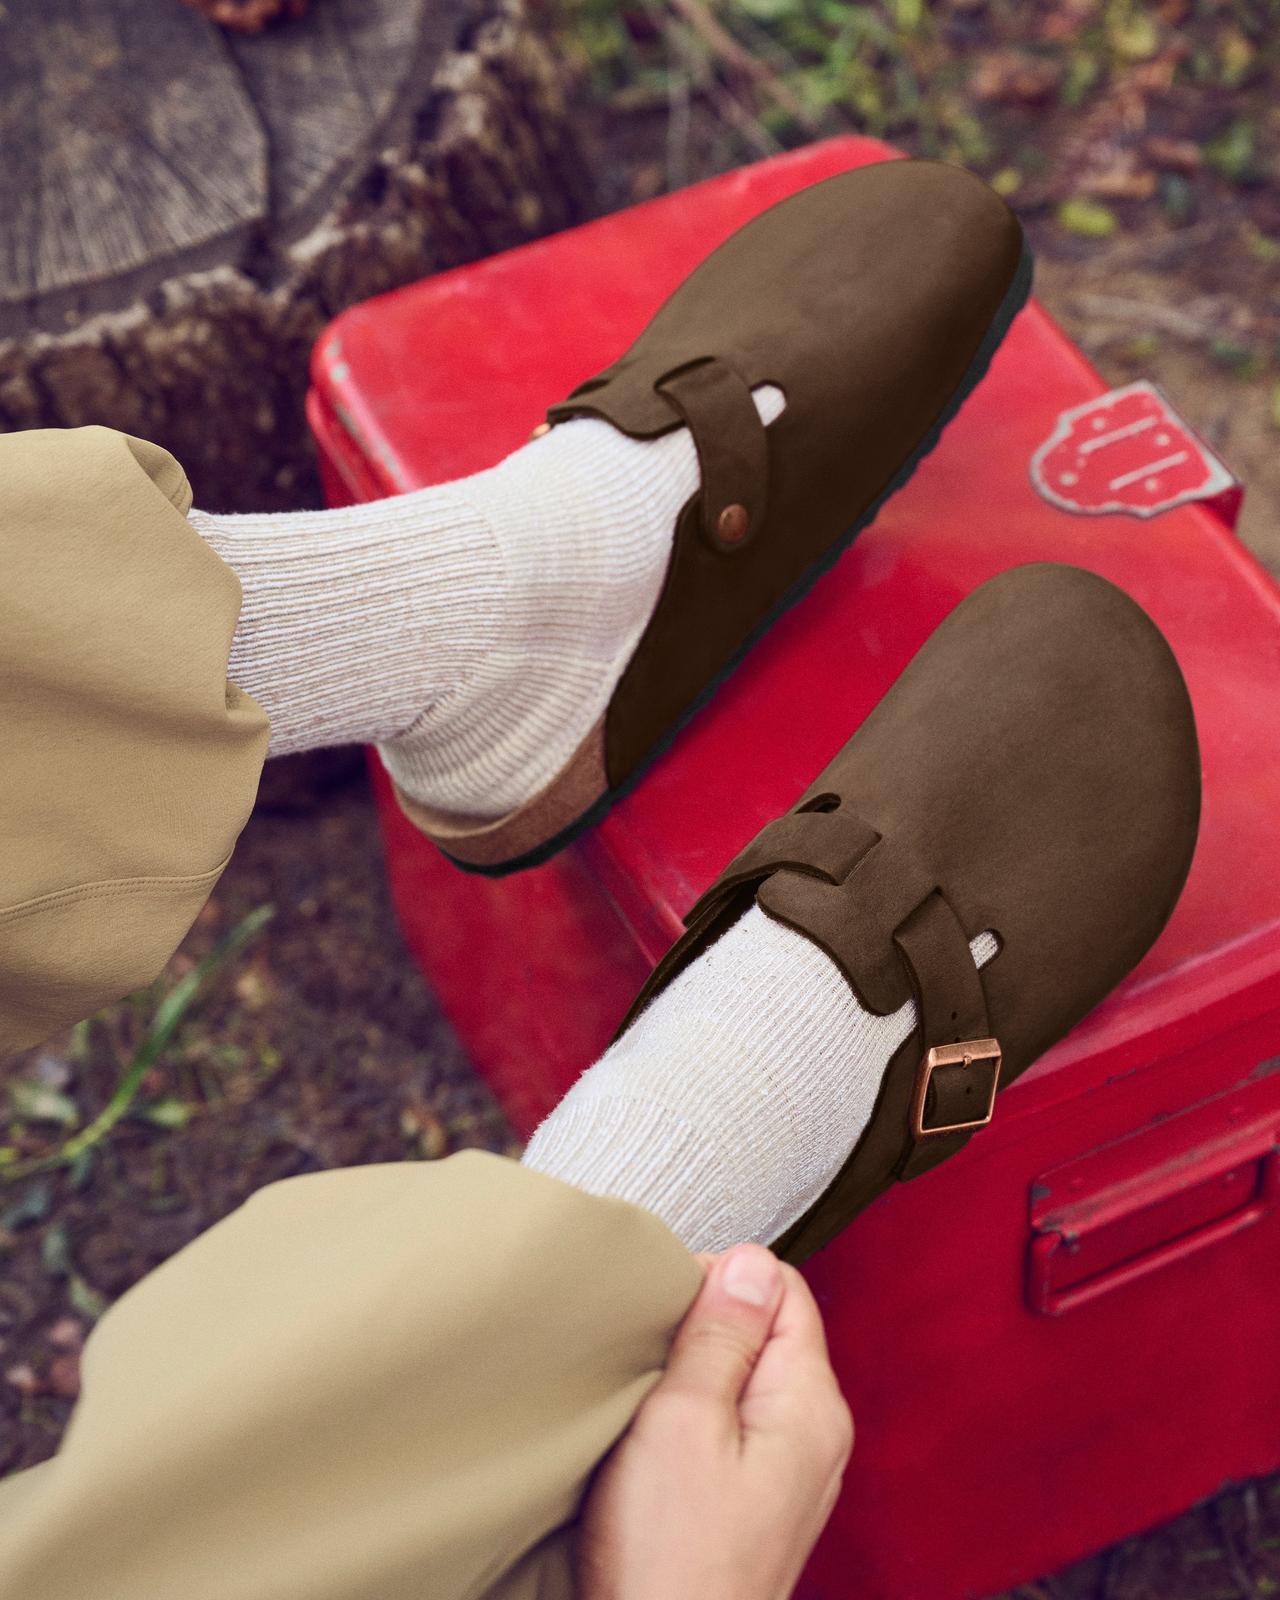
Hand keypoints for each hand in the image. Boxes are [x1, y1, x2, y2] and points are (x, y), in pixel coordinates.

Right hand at [574, 1241, 852, 1599]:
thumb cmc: (669, 1561)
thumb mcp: (682, 1422)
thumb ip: (720, 1334)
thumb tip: (749, 1260)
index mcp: (811, 1405)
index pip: (783, 1289)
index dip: (719, 1281)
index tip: (666, 1310)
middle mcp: (817, 1436)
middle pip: (767, 1332)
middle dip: (705, 1329)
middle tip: (648, 1362)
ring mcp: (792, 1475)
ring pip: (746, 1380)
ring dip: (696, 1376)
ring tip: (648, 1405)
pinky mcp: (760, 1505)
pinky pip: (735, 1428)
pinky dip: (696, 1420)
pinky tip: (658, 1445)